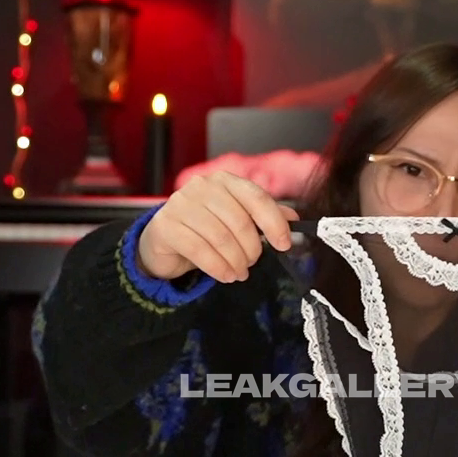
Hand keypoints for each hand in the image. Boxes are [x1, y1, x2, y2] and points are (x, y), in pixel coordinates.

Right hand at [137, 173, 297, 283]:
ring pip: (220, 237)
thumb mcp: (235, 220)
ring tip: (239, 273)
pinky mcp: (166, 225)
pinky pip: (199, 250)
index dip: (274, 223)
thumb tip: (294, 219)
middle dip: (251, 249)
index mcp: (224, 181)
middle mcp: (202, 186)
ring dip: (235, 261)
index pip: (256, 198)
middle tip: (251, 263)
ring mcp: (181, 203)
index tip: (284, 244)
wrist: (163, 241)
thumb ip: (262, 216)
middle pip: (239, 220)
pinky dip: (217, 267)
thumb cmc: (203, 229)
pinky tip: (225, 275)